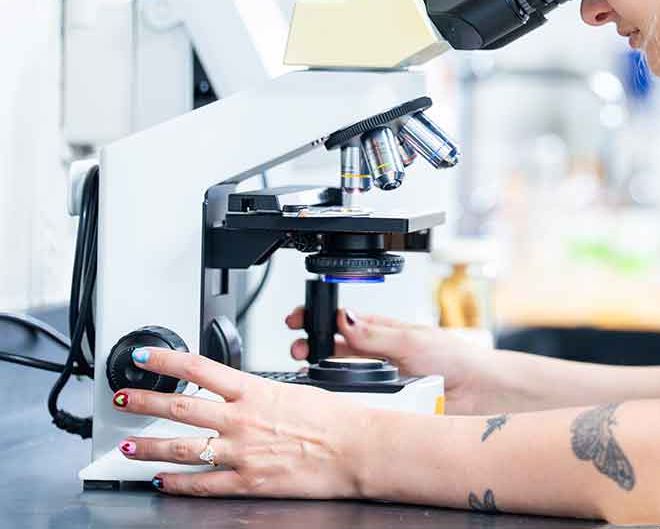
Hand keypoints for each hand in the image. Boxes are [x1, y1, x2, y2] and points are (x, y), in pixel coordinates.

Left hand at [113, 347, 372, 497]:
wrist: (357, 448)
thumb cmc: (336, 419)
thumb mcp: (295, 391)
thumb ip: (262, 394)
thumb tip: (242, 394)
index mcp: (255, 391)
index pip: (198, 368)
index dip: (165, 361)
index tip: (144, 357)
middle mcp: (242, 419)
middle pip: (180, 407)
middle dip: (144, 402)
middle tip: (121, 399)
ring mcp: (242, 452)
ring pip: (183, 448)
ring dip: (150, 447)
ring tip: (128, 447)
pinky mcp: (248, 482)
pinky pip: (203, 484)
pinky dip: (178, 484)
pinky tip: (163, 482)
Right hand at [285, 306, 495, 414]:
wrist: (477, 393)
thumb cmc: (456, 360)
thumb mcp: (411, 341)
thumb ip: (376, 333)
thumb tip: (345, 318)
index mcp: (386, 330)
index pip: (344, 319)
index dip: (319, 317)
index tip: (298, 318)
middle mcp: (380, 353)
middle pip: (335, 347)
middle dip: (311, 344)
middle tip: (297, 347)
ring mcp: (380, 379)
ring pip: (340, 374)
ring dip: (320, 371)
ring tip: (305, 368)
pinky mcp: (384, 402)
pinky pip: (355, 400)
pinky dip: (339, 397)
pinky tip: (328, 396)